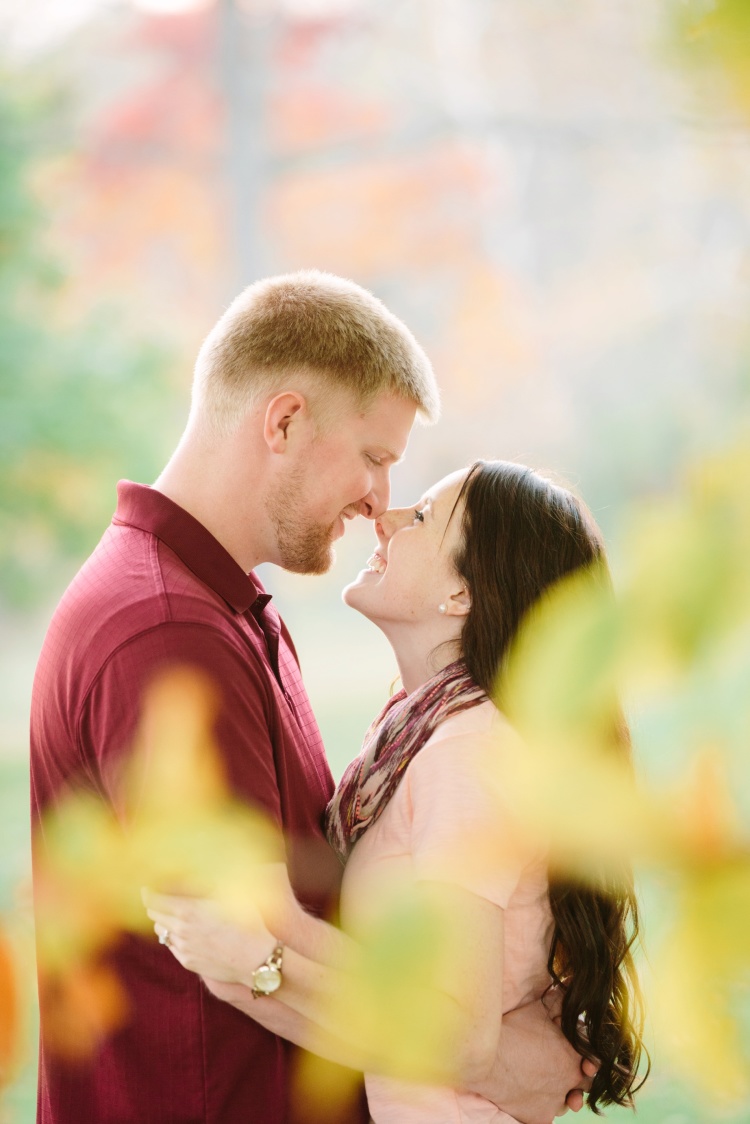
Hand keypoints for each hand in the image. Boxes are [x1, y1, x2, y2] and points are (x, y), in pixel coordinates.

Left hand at [143, 889, 276, 985]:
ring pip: (160, 930)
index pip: (153, 899)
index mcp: (188, 910)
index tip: (149, 885)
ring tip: (177, 913)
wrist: (257, 960)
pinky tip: (188, 931)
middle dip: (155, 903)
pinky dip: (174, 936)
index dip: (147, 891)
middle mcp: (181, 930)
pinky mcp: (187, 962)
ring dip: (164, 920)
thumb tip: (188, 874)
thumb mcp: (229, 894)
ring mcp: (182, 948)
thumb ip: (204, 884)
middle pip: (153, 914)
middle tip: (162, 896)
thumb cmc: (248, 922)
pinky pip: (171, 945)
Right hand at [481, 989, 596, 1123]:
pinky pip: (547, 1116)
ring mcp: (554, 1103)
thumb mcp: (538, 1009)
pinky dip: (540, 1107)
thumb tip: (572, 983)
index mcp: (573, 1058)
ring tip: (546, 1083)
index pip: (594, 1064)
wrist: (485, 1057)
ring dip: (560, 1094)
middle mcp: (569, 1083)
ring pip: (565, 1102)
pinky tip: (531, 1095)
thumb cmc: (512, 1029)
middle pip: (583, 1086)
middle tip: (561, 1069)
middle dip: (576, 1077)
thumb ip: (559, 999)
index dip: (586, 1059)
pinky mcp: (539, 1118)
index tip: (580, 1057)